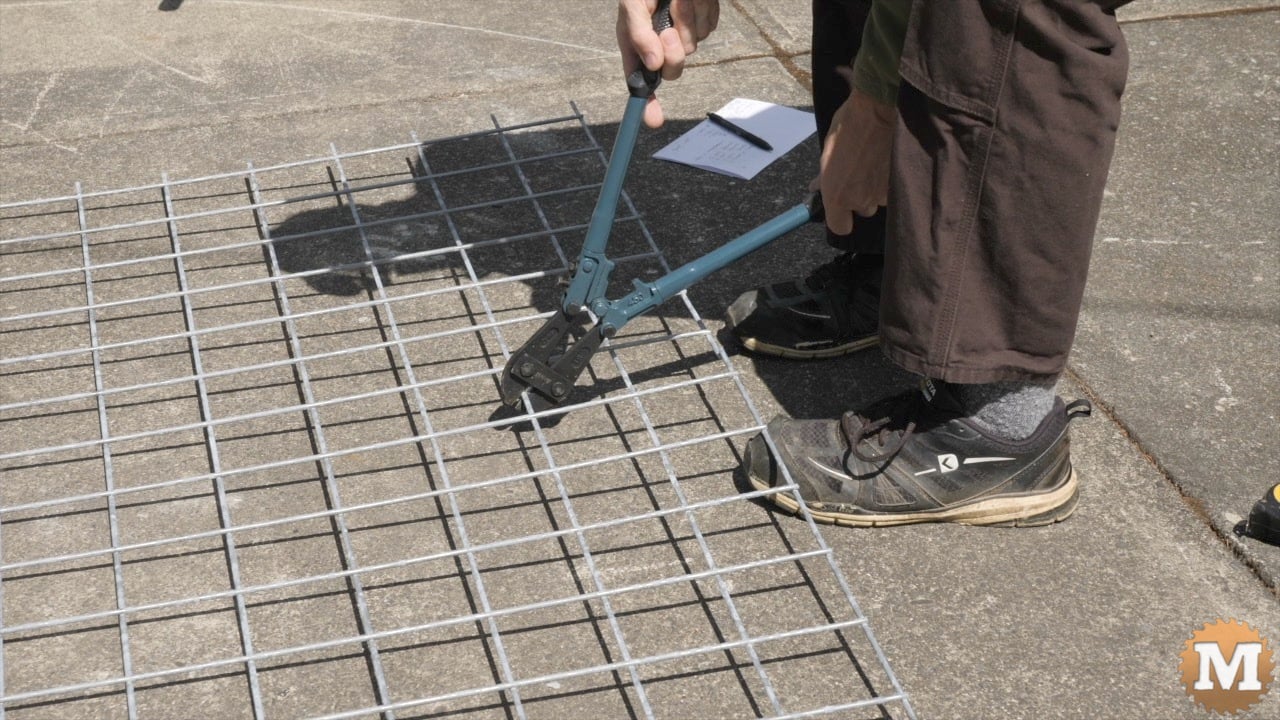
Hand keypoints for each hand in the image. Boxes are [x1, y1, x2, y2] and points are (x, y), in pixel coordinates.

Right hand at [617, 0, 719, 127]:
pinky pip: (708, 24)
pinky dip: (702, 8)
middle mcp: (660, 43)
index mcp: (637, 44)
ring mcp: (685, 33)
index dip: (647, 104)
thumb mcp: (633, 4)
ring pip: (693, 44)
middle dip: (672, 51)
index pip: (640, 82)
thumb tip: (653, 65)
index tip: (653, 121)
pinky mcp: (704, 20)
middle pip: (672, 69)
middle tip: (668, 31)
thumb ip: (638, 34)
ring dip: (687, 18)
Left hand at [819, 71, 895, 234]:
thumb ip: (824, 176)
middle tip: (859, 173)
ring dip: (877, 187)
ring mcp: (882, 194)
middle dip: (860, 196)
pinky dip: (891, 178)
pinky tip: (888, 159)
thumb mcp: (828, 151)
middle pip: (862, 210)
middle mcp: (860, 201)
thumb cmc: (849, 126)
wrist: (880, 108)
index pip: (840, 227)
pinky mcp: (900, 184)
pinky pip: (894, 188)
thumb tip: (815, 187)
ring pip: (879, 199)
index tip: (841, 208)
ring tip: (875, 162)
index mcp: (837, 196)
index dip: (841, 218)